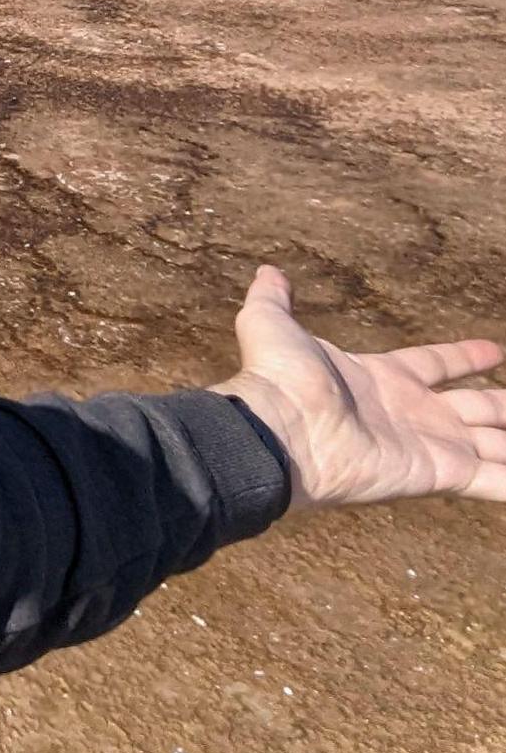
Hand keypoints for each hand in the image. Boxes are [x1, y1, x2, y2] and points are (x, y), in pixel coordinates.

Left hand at [212, 266, 504, 511]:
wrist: (283, 428)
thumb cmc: (279, 377)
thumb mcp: (271, 324)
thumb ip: (274, 298)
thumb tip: (269, 273)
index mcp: (383, 378)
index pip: (436, 365)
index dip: (465, 357)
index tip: (496, 350)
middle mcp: (413, 413)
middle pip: (475, 407)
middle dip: (504, 405)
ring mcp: (430, 445)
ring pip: (494, 444)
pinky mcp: (442, 472)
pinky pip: (495, 480)